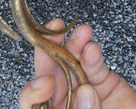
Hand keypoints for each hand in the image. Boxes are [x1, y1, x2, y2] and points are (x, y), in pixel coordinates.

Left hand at [19, 19, 135, 108]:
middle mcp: (64, 102)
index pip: (32, 102)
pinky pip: (95, 66)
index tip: (46, 82)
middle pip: (50, 74)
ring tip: (81, 33)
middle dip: (50, 51)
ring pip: (73, 63)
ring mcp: (83, 90)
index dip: (34, 90)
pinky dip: (94, 55)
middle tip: (53, 35)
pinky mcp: (103, 81)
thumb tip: (86, 92)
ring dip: (75, 45)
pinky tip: (92, 48)